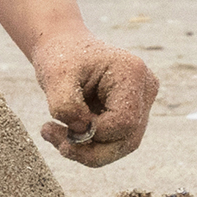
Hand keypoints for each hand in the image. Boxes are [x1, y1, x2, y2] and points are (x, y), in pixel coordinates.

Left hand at [36, 36, 156, 165]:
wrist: (64, 45)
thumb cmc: (61, 56)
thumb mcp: (54, 76)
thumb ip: (65, 105)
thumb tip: (81, 133)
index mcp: (133, 73)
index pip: (124, 121)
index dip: (93, 132)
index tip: (59, 121)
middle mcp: (145, 89)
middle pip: (128, 140)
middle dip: (88, 149)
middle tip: (51, 136)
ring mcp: (142, 102)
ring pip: (122, 145)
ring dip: (86, 150)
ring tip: (52, 133)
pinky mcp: (132, 113)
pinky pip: (115, 141)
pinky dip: (88, 145)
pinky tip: (62, 132)